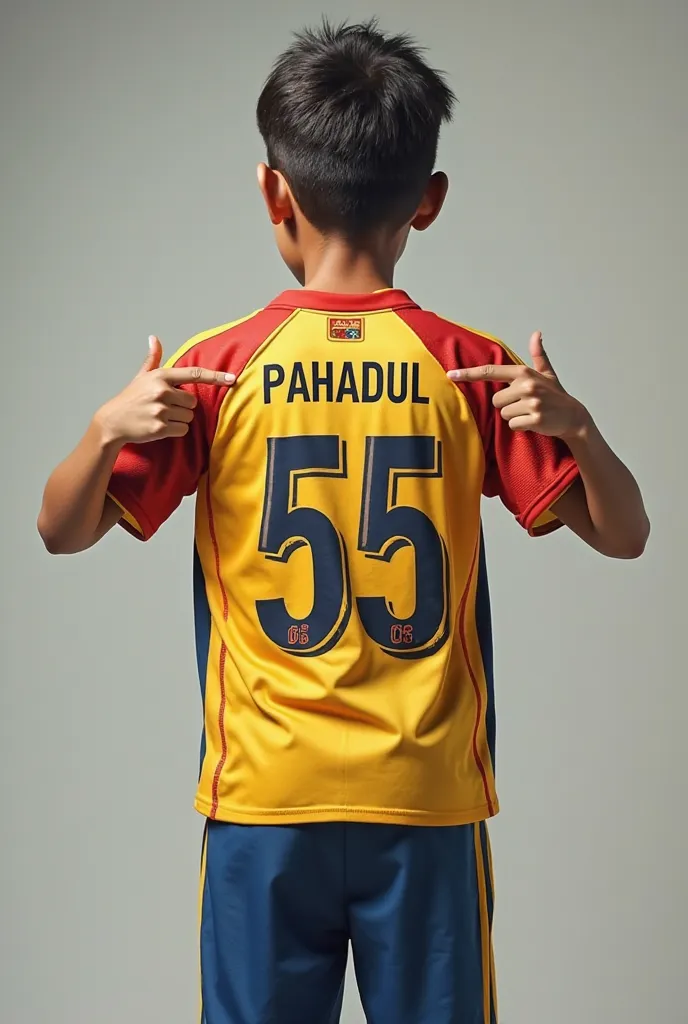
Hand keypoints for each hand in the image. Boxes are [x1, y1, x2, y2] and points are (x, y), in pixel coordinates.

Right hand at [95, 336, 234, 445]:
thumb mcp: (141, 377)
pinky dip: (175, 430)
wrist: (112, 422)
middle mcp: (161, 392)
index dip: (215, 376)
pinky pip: (182, 430)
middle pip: (193, 402)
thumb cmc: (130, 399)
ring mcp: (160, 410)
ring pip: (189, 417)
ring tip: (160, 416)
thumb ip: (152, 359)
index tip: (232, 378)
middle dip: (183, 406)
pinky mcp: (160, 428)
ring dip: (179, 419)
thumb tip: (153, 338)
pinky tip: (159, 426)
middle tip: (165, 407)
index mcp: (160, 376)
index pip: (194, 374)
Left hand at [447, 332, 587, 439]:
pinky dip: (521, 427)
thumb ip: (539, 355)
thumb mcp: (548, 373)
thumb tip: (537, 334)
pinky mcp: (535, 418)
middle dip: (507, 405)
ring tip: (530, 413)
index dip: (469, 374)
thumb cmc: (556, 395)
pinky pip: (513, 425)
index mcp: (524, 373)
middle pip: (496, 400)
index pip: (490, 371)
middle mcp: (526, 385)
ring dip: (514, 417)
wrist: (574, 416)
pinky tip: (533, 422)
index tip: (451, 375)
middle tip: (524, 405)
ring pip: (503, 414)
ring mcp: (531, 401)